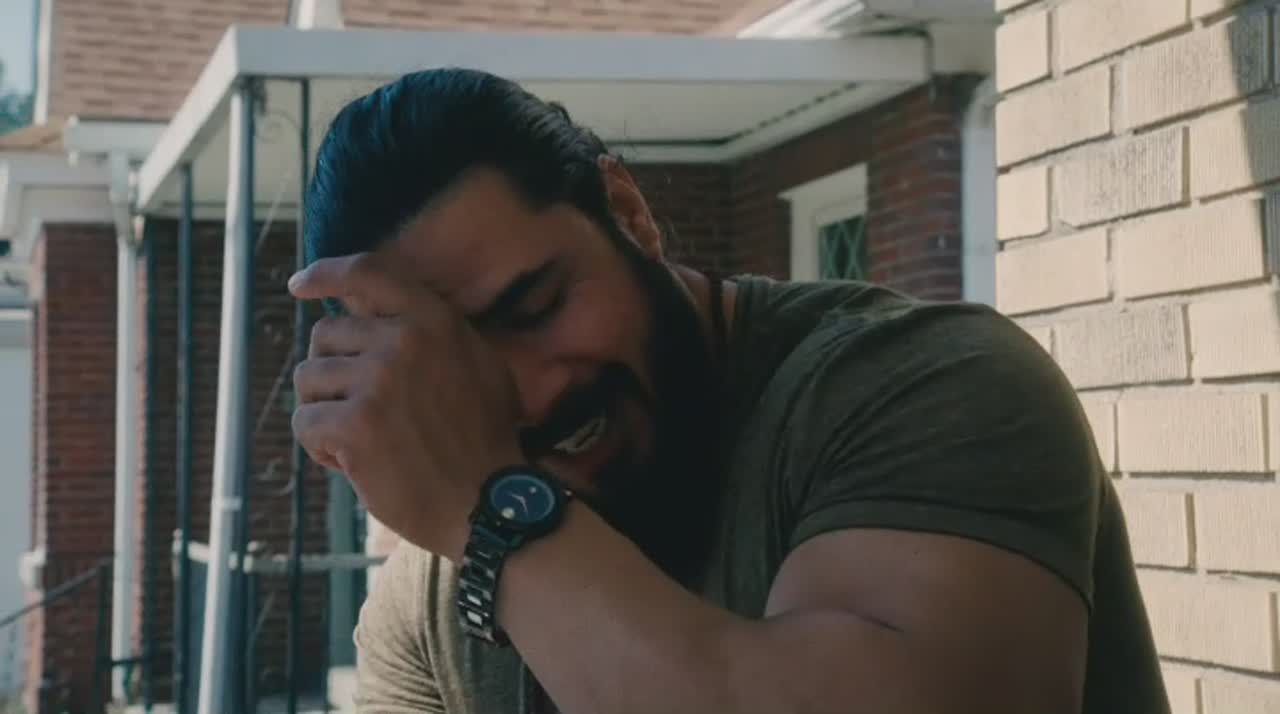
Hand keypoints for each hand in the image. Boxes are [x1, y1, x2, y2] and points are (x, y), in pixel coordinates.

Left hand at [288, 253, 523, 558]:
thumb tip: (367, 308)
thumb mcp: (477, 365)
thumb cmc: (484, 439)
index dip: (325, 274)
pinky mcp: (355, 424)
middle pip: (324, 336)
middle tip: (360, 413)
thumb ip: (429, 333)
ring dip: (324, 413)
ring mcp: (378, 380)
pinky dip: (320, 449)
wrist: (489, 502)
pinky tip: (352, 465)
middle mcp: (404, 340)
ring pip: (308, 380)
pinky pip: (305, 423)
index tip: (300, 285)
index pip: (367, 273)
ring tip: (359, 442)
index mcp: (434, 320)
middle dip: (332, 375)